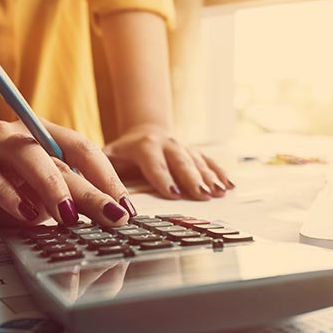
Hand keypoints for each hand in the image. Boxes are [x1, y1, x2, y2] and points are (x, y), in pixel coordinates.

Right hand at [0, 120, 136, 231]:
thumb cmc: (2, 197)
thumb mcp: (43, 202)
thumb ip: (71, 204)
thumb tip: (111, 220)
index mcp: (42, 138)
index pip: (83, 150)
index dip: (108, 178)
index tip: (126, 209)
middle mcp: (16, 136)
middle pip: (60, 159)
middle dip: (91, 190)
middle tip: (113, 217)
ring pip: (26, 157)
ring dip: (52, 186)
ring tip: (69, 216)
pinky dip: (9, 195)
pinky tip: (26, 215)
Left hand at [103, 125, 234, 199]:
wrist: (143, 133)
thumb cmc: (122, 154)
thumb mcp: (106, 160)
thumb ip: (105, 176)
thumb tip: (103, 199)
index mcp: (143, 145)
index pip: (154, 163)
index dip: (164, 178)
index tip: (173, 194)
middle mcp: (166, 143)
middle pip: (181, 162)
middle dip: (192, 179)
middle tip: (202, 195)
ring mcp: (183, 146)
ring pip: (197, 162)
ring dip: (210, 178)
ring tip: (220, 192)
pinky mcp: (194, 152)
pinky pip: (209, 162)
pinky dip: (220, 173)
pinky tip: (230, 186)